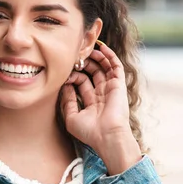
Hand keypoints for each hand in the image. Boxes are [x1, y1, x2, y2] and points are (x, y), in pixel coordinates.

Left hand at [61, 41, 140, 174]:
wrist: (107, 136)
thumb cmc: (90, 132)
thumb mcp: (71, 118)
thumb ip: (67, 102)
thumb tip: (65, 87)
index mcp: (92, 102)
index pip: (82, 83)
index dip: (73, 76)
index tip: (64, 75)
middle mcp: (102, 94)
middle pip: (92, 73)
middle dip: (83, 64)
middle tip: (74, 59)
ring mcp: (111, 89)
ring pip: (104, 67)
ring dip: (96, 57)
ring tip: (86, 49)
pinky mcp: (119, 85)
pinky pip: (116, 66)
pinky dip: (110, 56)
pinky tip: (101, 47)